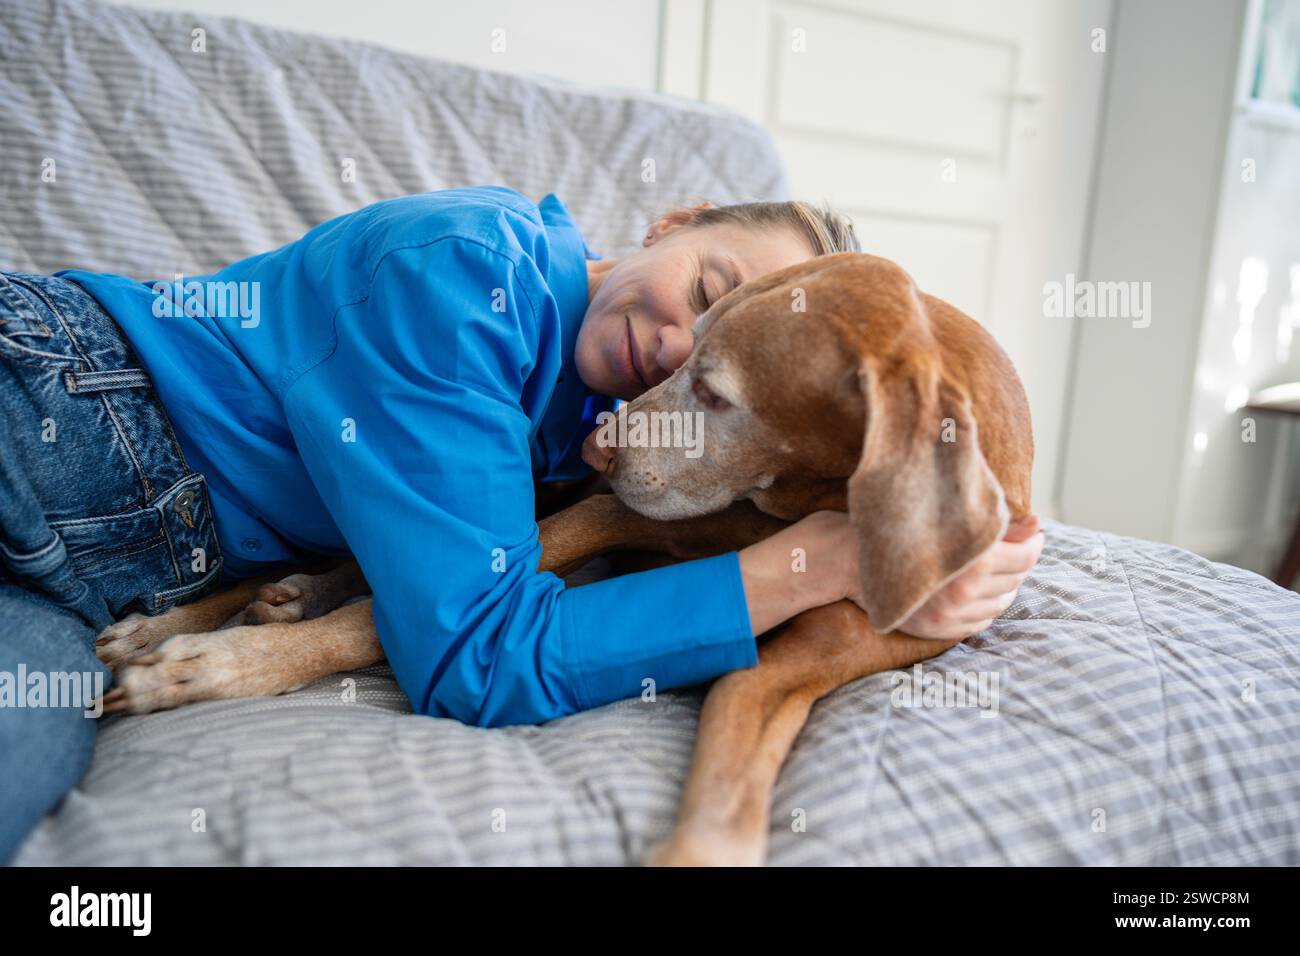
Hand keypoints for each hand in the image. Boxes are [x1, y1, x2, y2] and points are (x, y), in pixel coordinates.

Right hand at [897, 515, 1043, 639]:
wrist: (855, 560)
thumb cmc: (904, 531)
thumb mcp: (952, 521)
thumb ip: (999, 526)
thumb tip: (1037, 525)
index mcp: (970, 559)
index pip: (1024, 557)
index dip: (1033, 544)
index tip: (1033, 535)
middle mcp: (964, 591)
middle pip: (1015, 580)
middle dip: (1017, 563)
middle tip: (1011, 548)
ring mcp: (952, 614)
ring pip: (1001, 603)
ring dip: (1004, 586)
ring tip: (992, 570)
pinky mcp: (941, 629)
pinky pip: (982, 622)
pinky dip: (985, 606)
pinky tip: (975, 591)